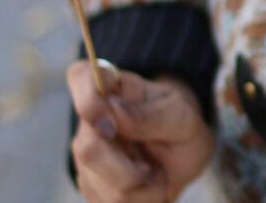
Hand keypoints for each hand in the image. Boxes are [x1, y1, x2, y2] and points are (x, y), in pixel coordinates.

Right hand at [67, 60, 214, 201]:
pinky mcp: (91, 182)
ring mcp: (89, 153)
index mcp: (115, 89)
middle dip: (127, 170)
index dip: (87, 100)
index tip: (110, 126)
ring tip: (157, 177)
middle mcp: (92, 120)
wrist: (183, 155)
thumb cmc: (181, 125)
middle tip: (150, 170)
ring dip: (138, 190)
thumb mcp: (182, 116)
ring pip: (98, 183)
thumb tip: (114, 111)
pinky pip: (105, 202)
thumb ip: (151, 115)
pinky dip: (137, 202)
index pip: (82, 76)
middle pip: (89, 148)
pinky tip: (148, 189)